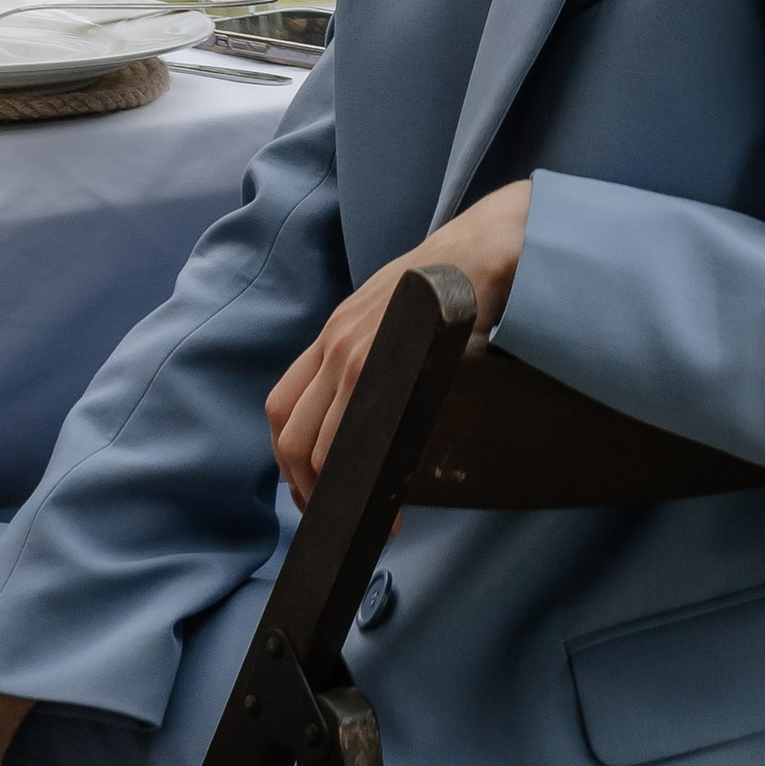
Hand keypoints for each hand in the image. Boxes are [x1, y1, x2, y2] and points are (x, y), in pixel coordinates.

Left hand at [266, 180, 530, 509]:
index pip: (283, 409)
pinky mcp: (385, 358)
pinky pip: (355, 426)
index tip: (312, 493)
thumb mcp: (393, 321)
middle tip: (340, 517)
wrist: (482, 249)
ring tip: (369, 515)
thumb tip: (375, 421)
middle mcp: (333, 344)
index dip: (288, 461)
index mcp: (332, 338)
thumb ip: (374, 362)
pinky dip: (363, 468)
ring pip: (317, 440)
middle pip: (289, 434)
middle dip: (307, 488)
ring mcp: (354, 350)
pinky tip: (387, 490)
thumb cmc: (448, 291)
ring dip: (336, 488)